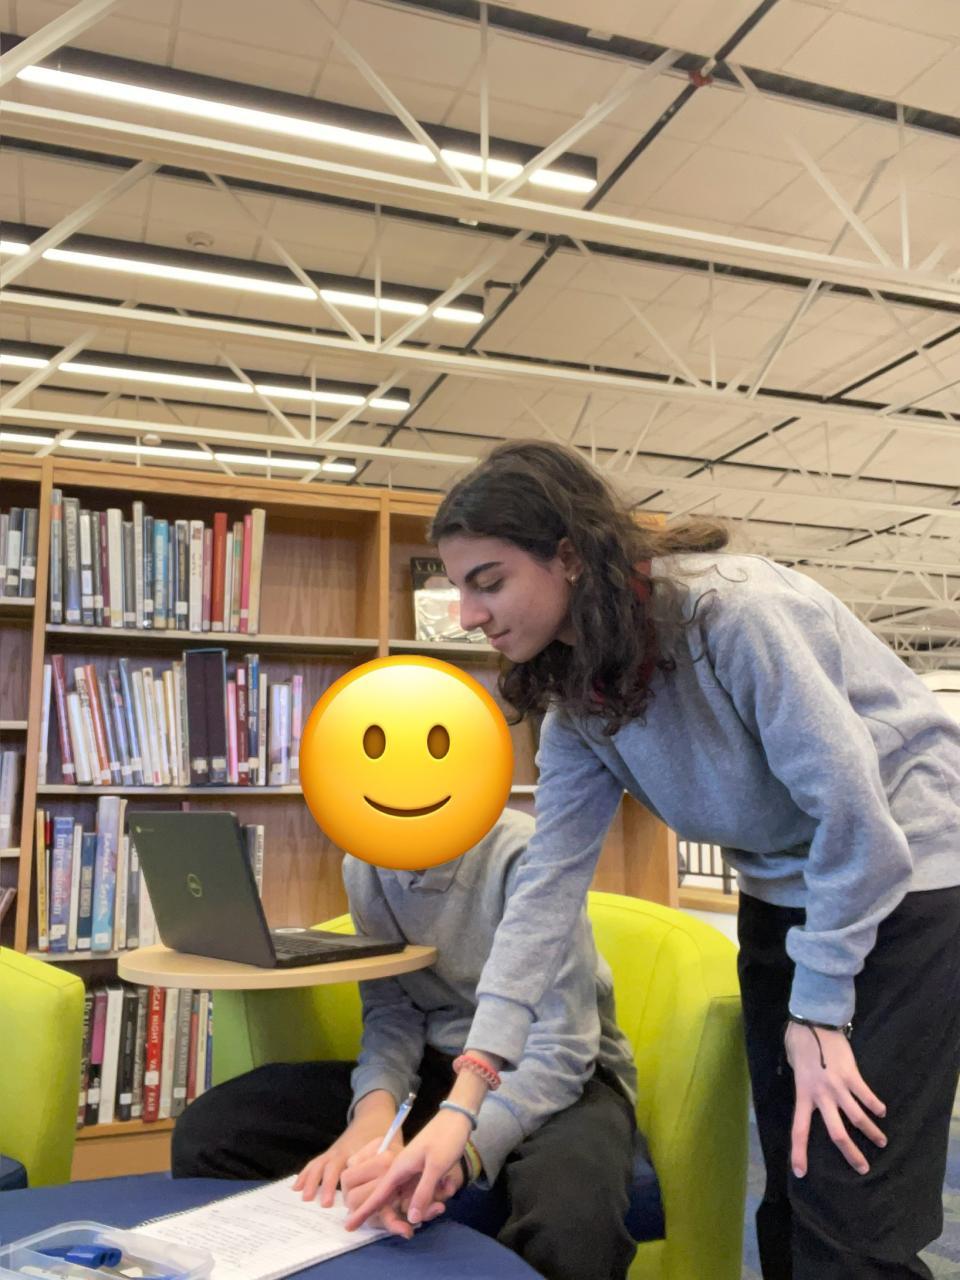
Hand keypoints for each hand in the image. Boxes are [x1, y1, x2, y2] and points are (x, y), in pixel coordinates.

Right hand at [293, 1104, 399, 1206]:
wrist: (376, 1114)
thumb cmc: (390, 1144)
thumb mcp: (398, 1164)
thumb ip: (395, 1194)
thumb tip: (400, 1225)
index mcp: (369, 1153)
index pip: (358, 1173)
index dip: (352, 1192)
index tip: (344, 1207)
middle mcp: (350, 1150)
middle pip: (336, 1168)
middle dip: (328, 1186)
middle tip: (325, 1204)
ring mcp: (338, 1150)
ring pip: (323, 1164)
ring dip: (314, 1181)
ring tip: (307, 1198)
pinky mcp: (331, 1152)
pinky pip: (317, 1162)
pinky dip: (306, 1174)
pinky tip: (296, 1187)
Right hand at [345, 1106, 472, 1230]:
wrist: (457, 1118)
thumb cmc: (446, 1138)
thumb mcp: (436, 1167)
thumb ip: (423, 1192)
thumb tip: (412, 1219)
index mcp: (399, 1168)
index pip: (378, 1194)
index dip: (364, 1211)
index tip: (348, 1225)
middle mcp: (402, 1171)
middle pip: (396, 1200)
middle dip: (408, 1210)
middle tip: (420, 1218)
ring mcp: (412, 1171)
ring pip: (413, 1197)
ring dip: (430, 1200)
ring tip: (447, 1187)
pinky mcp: (422, 1171)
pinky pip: (423, 1190)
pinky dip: (436, 1191)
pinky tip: (449, 1182)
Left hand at [784, 1021, 885, 1177]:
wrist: (814, 1022)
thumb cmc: (800, 1044)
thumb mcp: (794, 1068)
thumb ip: (803, 1087)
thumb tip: (811, 1097)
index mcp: (803, 1095)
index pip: (799, 1129)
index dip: (799, 1152)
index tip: (801, 1172)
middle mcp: (821, 1095)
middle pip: (836, 1133)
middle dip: (851, 1153)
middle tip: (863, 1168)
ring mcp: (838, 1086)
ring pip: (857, 1117)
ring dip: (871, 1132)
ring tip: (881, 1142)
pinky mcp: (852, 1075)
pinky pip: (866, 1096)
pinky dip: (875, 1106)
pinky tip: (882, 1112)